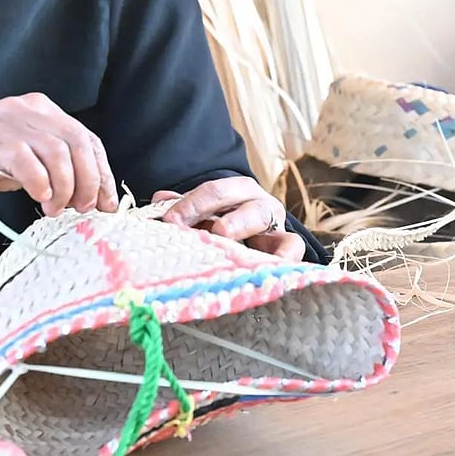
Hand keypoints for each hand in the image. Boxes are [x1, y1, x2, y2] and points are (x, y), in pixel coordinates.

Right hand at [0, 93, 118, 215]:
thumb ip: (50, 168)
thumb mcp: (19, 158)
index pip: (86, 138)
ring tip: (56, 209)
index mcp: (40, 110)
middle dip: (90, 181)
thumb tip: (88, 196)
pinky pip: (29, 163)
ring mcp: (10, 124)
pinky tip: (39, 200)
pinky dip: (41, 185)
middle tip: (84, 209)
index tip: (107, 203)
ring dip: (66, 187)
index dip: (103, 173)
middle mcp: (29, 111)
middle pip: (79, 143)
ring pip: (59, 153)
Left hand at [152, 177, 304, 260]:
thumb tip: (161, 200)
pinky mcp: (288, 247)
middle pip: (234, 196)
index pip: (214, 191)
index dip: (191, 203)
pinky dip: (286, 254)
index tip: (169, 220)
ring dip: (240, 222)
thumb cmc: (228, 227)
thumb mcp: (207, 216)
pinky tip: (273, 263)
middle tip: (188, 225)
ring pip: (263, 215)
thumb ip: (185, 207)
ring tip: (222, 234)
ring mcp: (275, 224)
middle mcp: (258, 204)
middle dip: (211, 208)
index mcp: (238, 192)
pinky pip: (293, 247)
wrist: (259, 244)